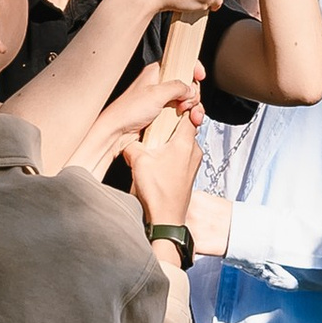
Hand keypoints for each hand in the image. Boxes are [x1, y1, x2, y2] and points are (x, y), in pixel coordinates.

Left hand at [71, 61, 198, 177]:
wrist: (117, 132)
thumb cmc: (127, 111)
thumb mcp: (156, 94)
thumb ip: (178, 87)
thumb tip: (191, 88)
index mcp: (157, 72)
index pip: (180, 62)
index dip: (192, 67)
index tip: (200, 76)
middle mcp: (160, 85)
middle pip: (187, 84)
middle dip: (192, 94)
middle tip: (186, 103)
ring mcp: (162, 100)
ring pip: (186, 99)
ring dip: (191, 107)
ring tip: (184, 114)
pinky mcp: (163, 114)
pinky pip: (181, 112)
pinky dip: (186, 116)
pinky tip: (184, 120)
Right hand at [126, 106, 199, 230]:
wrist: (166, 219)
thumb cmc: (158, 192)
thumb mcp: (138, 161)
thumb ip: (132, 145)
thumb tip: (128, 142)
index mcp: (185, 143)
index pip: (191, 115)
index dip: (183, 106)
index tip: (175, 103)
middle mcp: (194, 151)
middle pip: (187, 128)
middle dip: (173, 125)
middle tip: (159, 125)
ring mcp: (193, 164)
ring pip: (184, 143)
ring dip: (172, 141)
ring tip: (156, 145)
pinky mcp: (189, 174)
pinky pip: (183, 156)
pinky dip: (172, 154)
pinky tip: (158, 161)